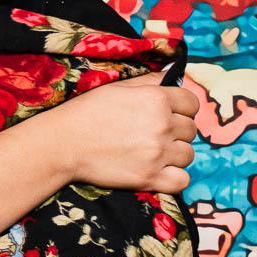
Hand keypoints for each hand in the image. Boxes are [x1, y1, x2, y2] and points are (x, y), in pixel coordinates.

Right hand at [55, 70, 198, 193]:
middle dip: (177, 131)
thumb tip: (172, 77)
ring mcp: (157, 153)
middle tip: (155, 134)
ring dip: (175, 154)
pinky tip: (159, 171)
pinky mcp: (149, 178)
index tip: (171, 114)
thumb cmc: (87, 112)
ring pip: (188, 155)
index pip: (192, 104)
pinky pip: (182, 180)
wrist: (63, 143)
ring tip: (155, 152)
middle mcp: (162, 125)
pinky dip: (174, 177)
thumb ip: (150, 81)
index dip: (183, 108)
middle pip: (191, 130)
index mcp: (156, 99)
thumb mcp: (118, 87)